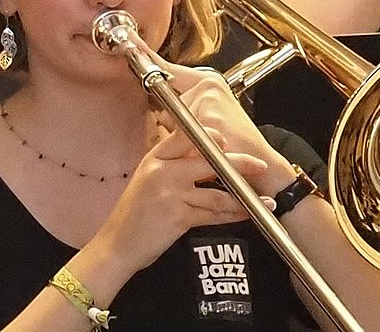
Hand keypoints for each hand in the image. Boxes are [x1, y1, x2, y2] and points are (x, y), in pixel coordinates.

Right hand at [96, 126, 270, 269]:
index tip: (227, 140)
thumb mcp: (147, 178)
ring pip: (218, 192)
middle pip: (210, 161)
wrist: (117, 245)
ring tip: (262, 199)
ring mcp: (171, 194)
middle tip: (259, 166)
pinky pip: (214, 214)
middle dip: (240, 164)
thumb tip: (206, 154)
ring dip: (244, 197)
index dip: (211, 137)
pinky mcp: (179, 217)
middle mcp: (163, 171)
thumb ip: (173, 165)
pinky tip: (246, 214)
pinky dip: (233, 215)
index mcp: (155, 158)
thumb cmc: (134, 213)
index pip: (186, 136)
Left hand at [156, 58, 293, 194]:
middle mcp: (208, 88)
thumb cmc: (239, 145)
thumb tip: (161, 113)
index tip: (130, 41)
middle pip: (170, 107)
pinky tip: (213, 153)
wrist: (264, 165)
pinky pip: (186, 140)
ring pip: (177, 126)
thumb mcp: (211, 119)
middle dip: (179, 128)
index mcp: (209, 83)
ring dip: (187, 143)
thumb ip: (186, 109)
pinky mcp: (210, 121)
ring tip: (214, 147)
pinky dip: (193, 152)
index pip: (171, 70)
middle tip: (210, 138)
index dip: (148, 56)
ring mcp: (209, 102)